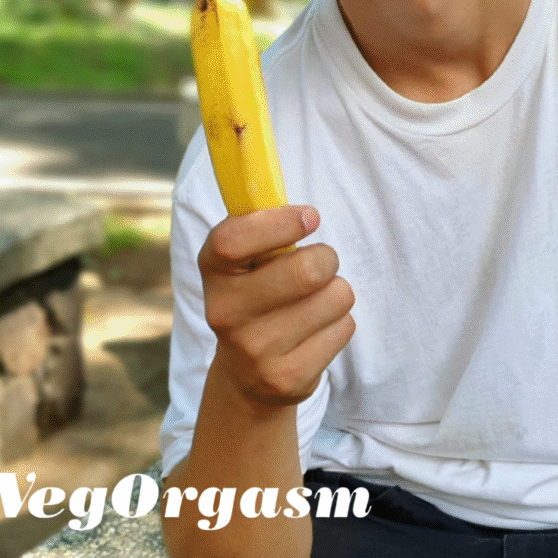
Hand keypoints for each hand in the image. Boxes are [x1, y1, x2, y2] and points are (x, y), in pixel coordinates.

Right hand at [198, 206, 354, 408]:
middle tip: (320, 263)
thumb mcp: (245, 259)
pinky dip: (340, 323)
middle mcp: (225, 312)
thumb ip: (260, 225)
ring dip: (337, 292)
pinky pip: (344, 328)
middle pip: (306, 270)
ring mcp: (255, 350)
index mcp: (212, 270)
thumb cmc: (256, 293)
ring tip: (314, 301)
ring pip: (335, 297)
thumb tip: (276, 179)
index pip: (233, 239)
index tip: (310, 217)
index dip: (279, 223)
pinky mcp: (288, 378)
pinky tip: (315, 332)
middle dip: (327, 258)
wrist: (246, 377)